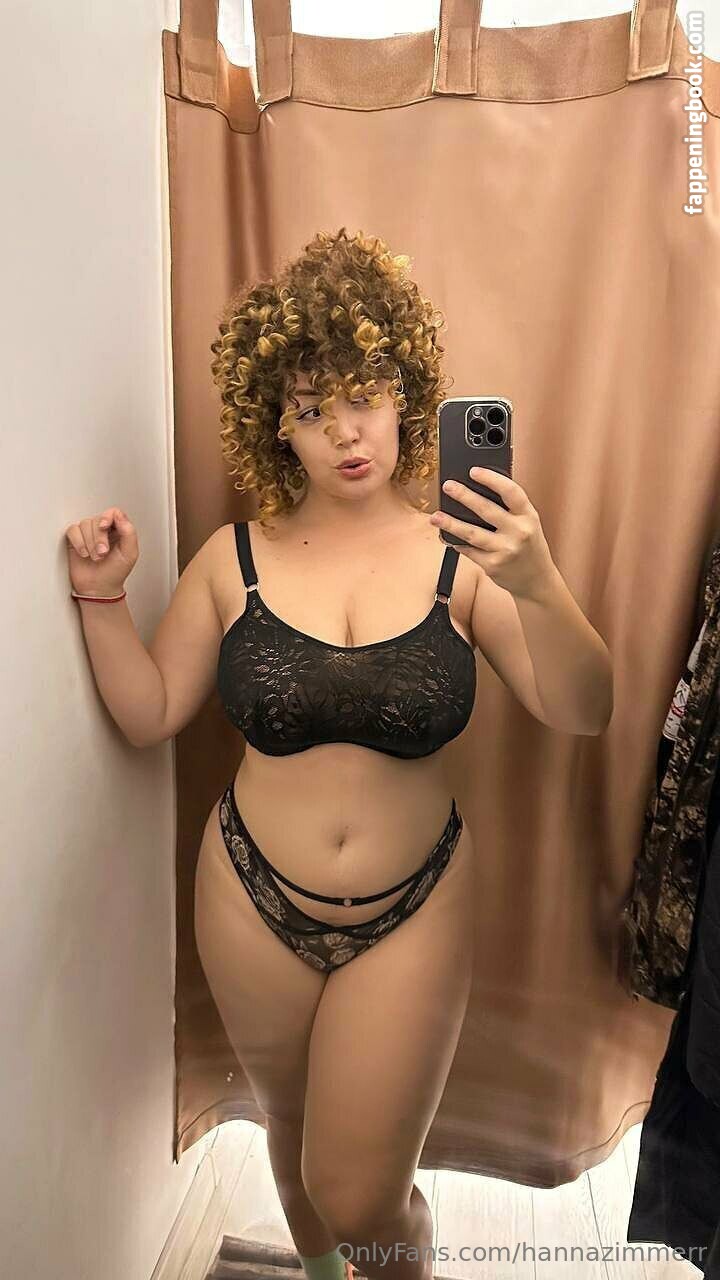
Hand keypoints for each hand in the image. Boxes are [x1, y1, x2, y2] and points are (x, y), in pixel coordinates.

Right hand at [64, 507, 138, 595]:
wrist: (99, 588)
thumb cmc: (115, 573)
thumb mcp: (129, 554)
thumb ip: (129, 532)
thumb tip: (120, 515)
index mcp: (119, 530)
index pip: (113, 512)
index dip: (107, 517)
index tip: (104, 527)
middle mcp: (103, 530)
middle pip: (96, 519)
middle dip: (98, 538)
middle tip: (102, 554)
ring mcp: (88, 534)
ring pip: (84, 524)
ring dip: (89, 543)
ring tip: (94, 557)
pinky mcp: (75, 540)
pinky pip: (73, 530)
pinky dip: (78, 542)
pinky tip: (83, 553)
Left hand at [430, 466, 555, 600]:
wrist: (537, 580)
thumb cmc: (529, 547)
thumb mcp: (529, 523)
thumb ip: (511, 509)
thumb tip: (479, 490)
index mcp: (529, 516)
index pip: (511, 492)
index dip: (491, 479)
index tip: (474, 471)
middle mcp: (518, 532)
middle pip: (486, 510)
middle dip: (464, 496)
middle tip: (448, 486)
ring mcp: (505, 550)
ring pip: (472, 533)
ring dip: (450, 524)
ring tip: (435, 516)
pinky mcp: (493, 565)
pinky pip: (469, 551)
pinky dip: (457, 543)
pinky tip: (448, 538)